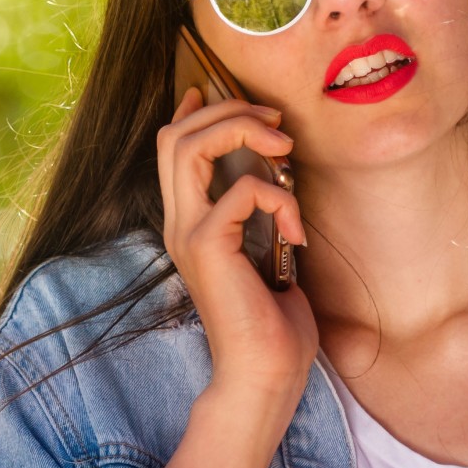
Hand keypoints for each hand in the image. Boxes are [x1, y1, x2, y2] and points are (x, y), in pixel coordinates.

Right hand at [156, 87, 318, 405]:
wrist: (266, 375)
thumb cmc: (275, 324)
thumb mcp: (269, 252)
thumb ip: (262, 213)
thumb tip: (276, 171)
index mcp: (189, 223)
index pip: (172, 148)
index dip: (194, 111)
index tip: (221, 92)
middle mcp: (179, 223)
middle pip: (176, 134)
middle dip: (229, 111)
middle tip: (276, 125)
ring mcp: (188, 233)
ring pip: (190, 145)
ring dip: (243, 132)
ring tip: (284, 152)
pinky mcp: (209, 245)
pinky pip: (244, 190)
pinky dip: (280, 199)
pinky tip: (296, 233)